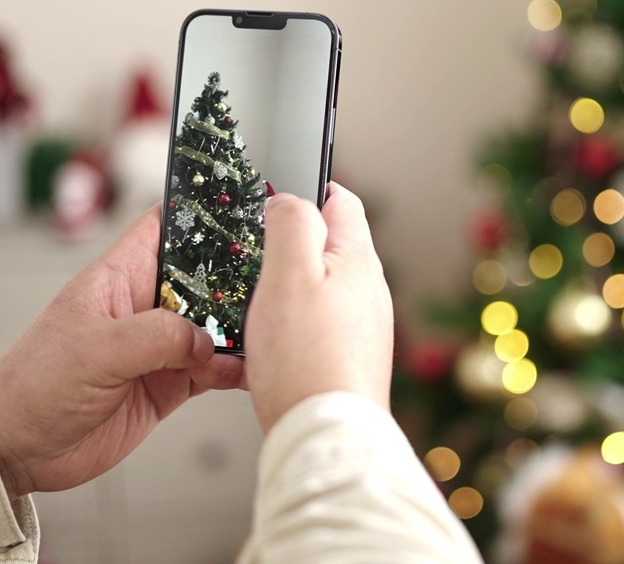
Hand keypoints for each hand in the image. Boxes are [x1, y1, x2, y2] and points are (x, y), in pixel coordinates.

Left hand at [0, 205, 243, 499]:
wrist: (17, 448)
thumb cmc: (33, 385)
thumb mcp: (95, 350)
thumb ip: (155, 337)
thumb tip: (205, 342)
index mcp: (120, 277)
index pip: (165, 226)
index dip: (200, 213)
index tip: (242, 206)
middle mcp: (145, 306)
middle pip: (205, 276)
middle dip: (237, 276)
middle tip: (273, 278)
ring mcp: (159, 346)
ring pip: (217, 324)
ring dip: (242, 328)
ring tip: (265, 330)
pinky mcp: (169, 384)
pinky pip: (215, 368)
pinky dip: (236, 369)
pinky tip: (249, 370)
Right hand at [244, 182, 394, 431]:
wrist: (326, 436)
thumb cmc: (307, 360)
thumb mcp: (288, 272)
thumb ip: (291, 223)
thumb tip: (288, 199)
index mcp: (358, 258)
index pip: (339, 199)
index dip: (306, 187)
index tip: (275, 192)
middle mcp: (369, 291)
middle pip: (328, 245)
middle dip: (291, 244)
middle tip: (254, 253)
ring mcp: (364, 327)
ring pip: (322, 288)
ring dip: (290, 289)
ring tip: (258, 304)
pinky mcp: (352, 359)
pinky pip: (320, 326)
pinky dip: (295, 326)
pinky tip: (273, 344)